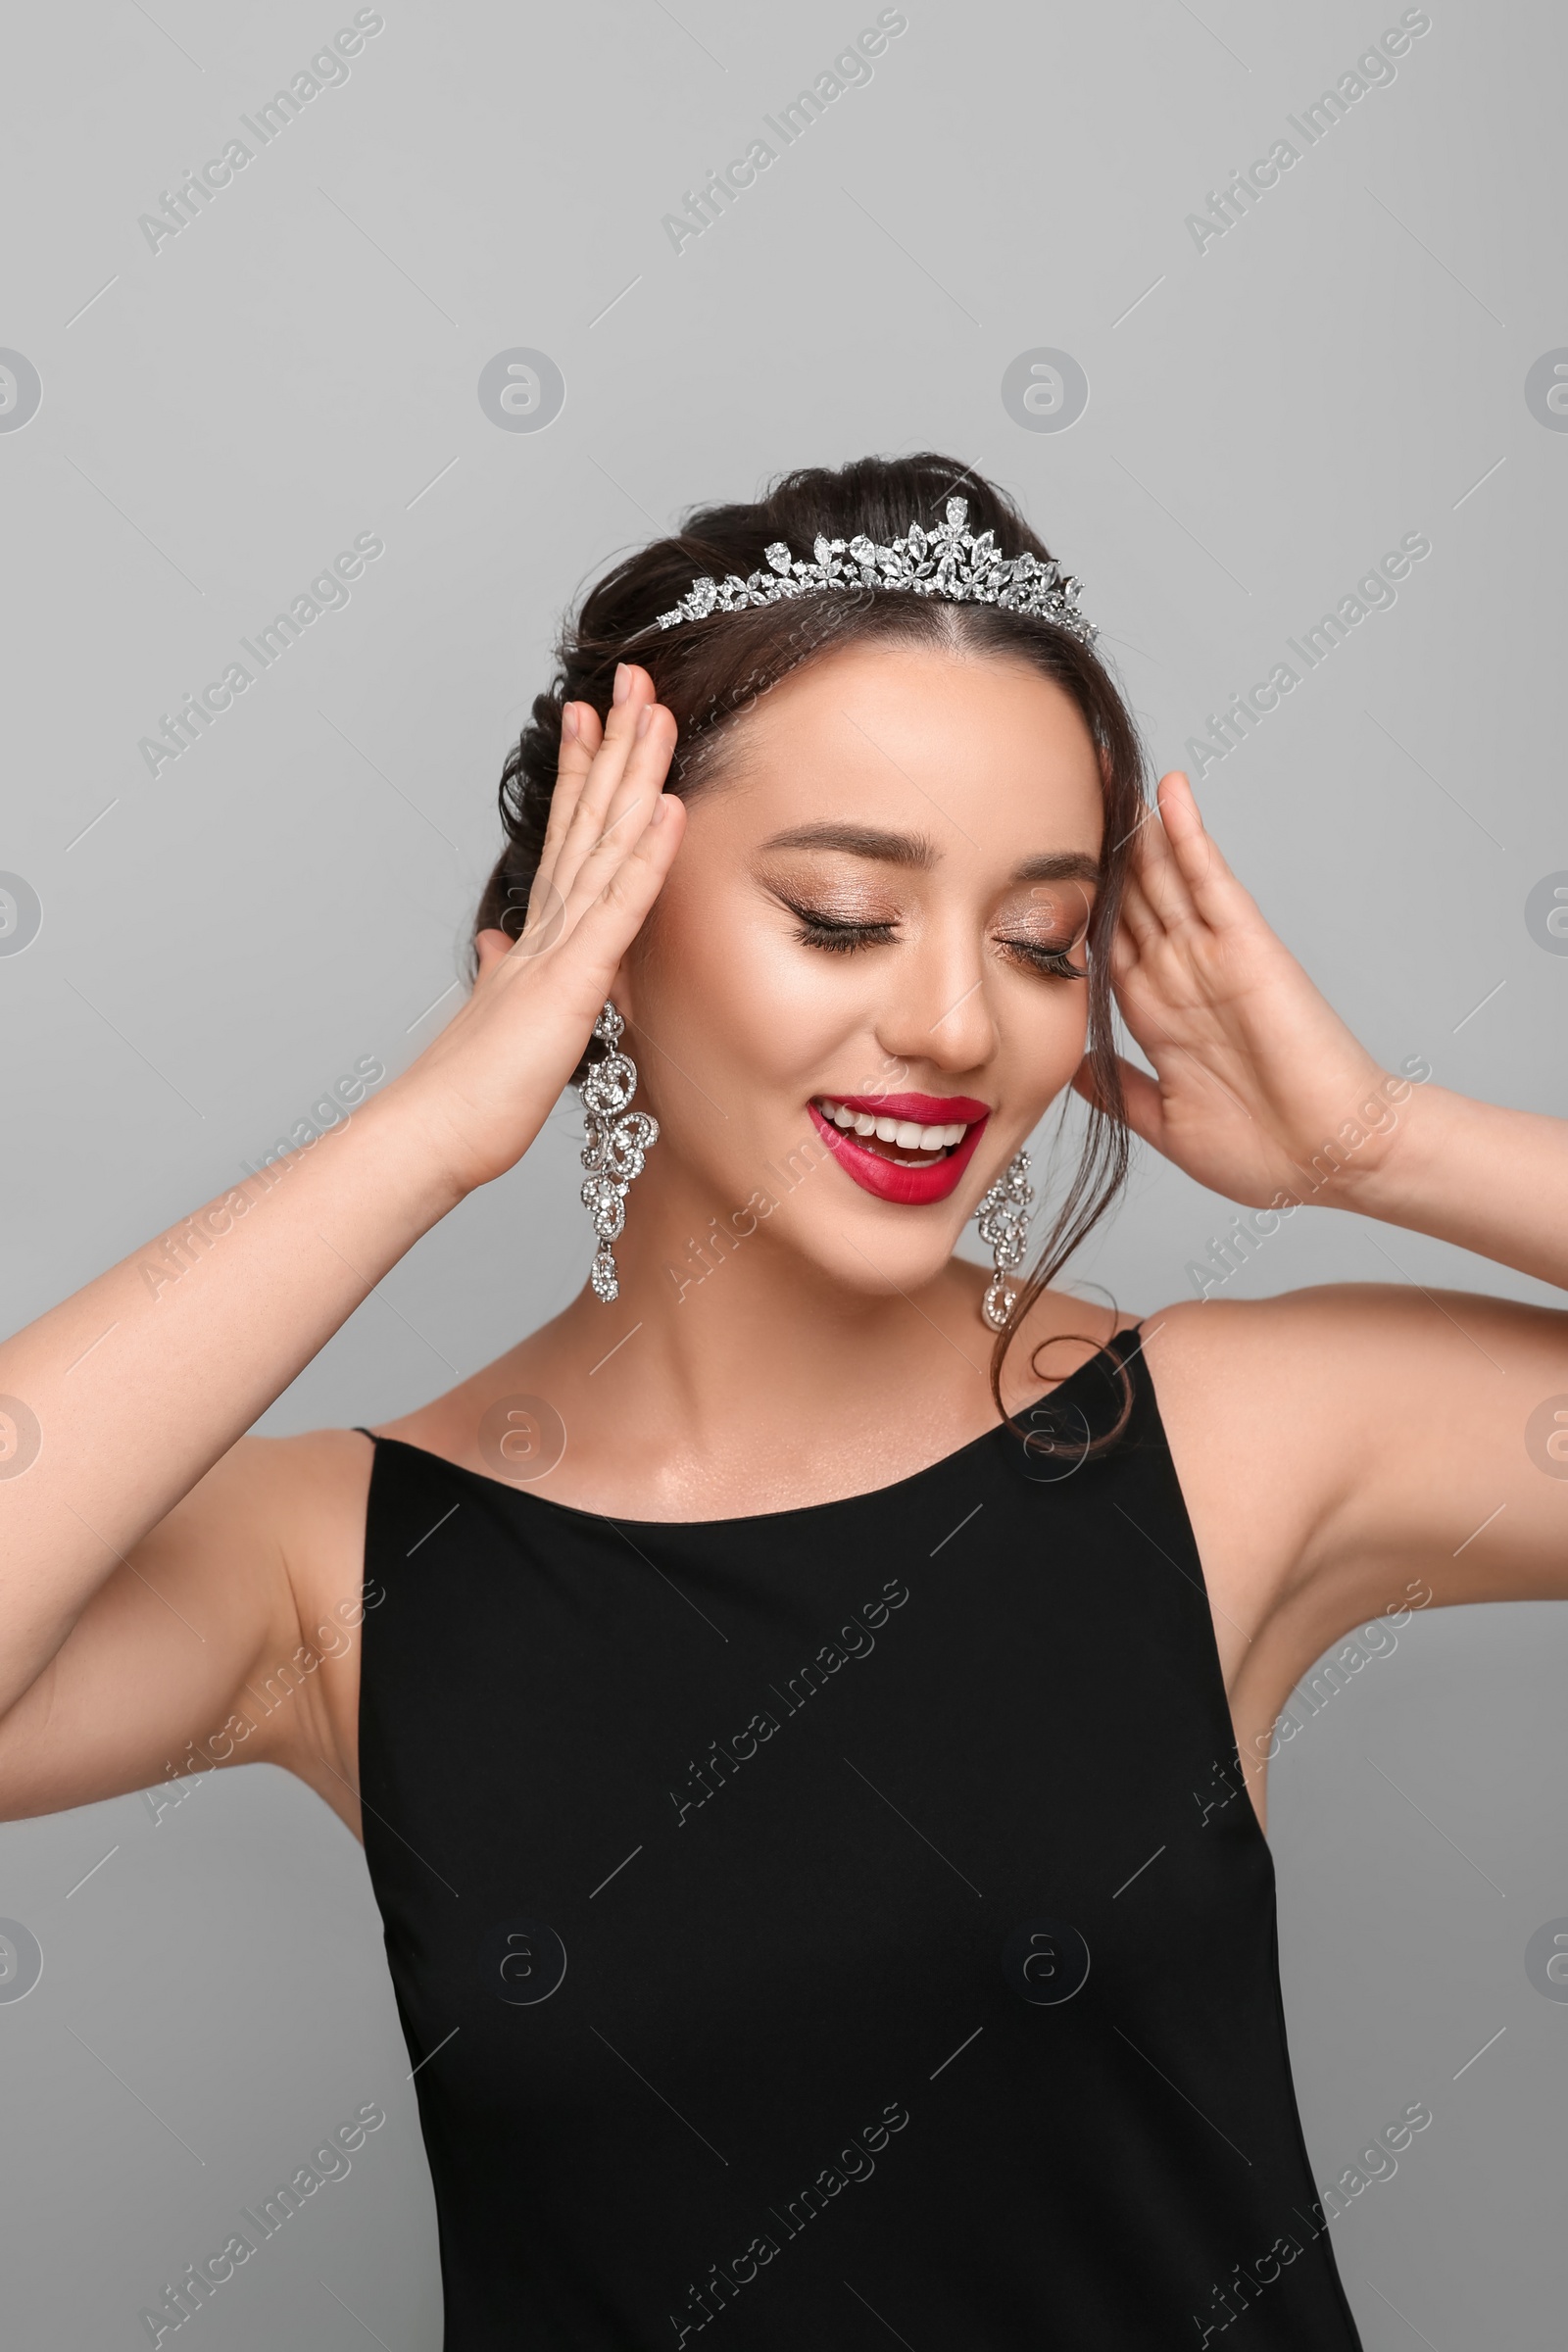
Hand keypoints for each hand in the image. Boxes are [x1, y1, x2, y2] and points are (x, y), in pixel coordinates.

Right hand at [394, 664, 685, 1194]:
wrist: (436, 1133)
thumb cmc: (468, 1096)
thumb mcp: (496, 1021)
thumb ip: (500, 975)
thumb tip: (495, 946)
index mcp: (534, 936)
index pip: (569, 837)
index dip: (584, 772)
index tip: (594, 714)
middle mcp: (545, 926)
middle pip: (588, 817)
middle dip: (612, 743)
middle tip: (630, 676)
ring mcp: (559, 947)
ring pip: (606, 843)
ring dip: (634, 773)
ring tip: (657, 709)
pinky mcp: (574, 979)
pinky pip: (621, 907)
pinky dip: (647, 854)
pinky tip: (670, 805)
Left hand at [1073, 772, 1403, 1209]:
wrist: (1332, 1161)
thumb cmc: (1265, 1152)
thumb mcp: (1163, 1121)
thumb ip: (1117, 1088)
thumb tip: (1068, 1064)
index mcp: (1154, 1015)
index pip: (1098, 942)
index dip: (1063, 905)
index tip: (1021, 868)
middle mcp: (1178, 976)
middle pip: (1124, 895)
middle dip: (1090, 849)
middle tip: (1051, 790)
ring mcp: (1210, 957)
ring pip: (1161, 875)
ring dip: (1133, 824)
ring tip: (1099, 767)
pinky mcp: (1247, 947)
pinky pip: (1212, 879)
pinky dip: (1189, 834)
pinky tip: (1168, 792)